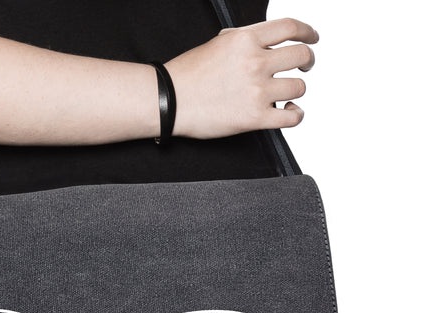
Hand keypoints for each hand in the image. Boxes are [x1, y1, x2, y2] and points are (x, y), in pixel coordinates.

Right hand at [165, 17, 317, 138]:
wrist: (168, 101)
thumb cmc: (185, 76)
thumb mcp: (216, 44)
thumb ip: (242, 41)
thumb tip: (260, 42)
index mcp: (245, 40)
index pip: (290, 28)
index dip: (307, 32)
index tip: (311, 38)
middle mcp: (255, 62)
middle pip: (301, 56)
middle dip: (307, 61)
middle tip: (304, 67)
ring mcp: (257, 90)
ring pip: (299, 87)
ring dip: (296, 90)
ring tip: (287, 95)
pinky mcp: (254, 117)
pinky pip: (292, 117)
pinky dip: (296, 115)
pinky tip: (290, 112)